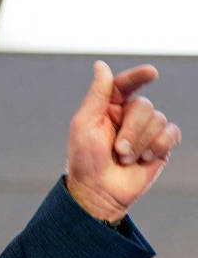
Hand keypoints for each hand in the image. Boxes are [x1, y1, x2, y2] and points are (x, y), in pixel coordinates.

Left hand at [66, 61, 180, 221]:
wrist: (99, 192)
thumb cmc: (85, 159)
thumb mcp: (85, 124)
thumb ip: (97, 94)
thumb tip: (102, 65)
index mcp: (107, 107)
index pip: (124, 84)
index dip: (138, 76)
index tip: (151, 72)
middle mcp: (127, 116)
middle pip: (144, 106)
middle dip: (132, 130)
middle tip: (118, 150)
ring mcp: (145, 131)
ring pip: (159, 119)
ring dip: (142, 142)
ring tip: (125, 158)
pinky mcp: (160, 146)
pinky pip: (172, 133)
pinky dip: (159, 145)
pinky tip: (145, 158)